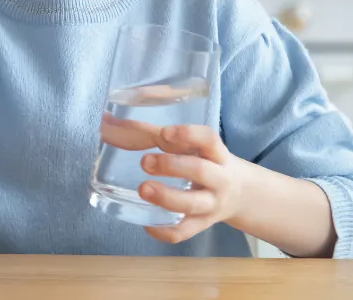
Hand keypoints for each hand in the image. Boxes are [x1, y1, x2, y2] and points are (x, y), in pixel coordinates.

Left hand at [103, 121, 246, 243]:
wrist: (241, 194)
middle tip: (145, 162)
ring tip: (143, 189)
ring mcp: (212, 204)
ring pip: (193, 204)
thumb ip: (160, 135)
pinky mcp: (203, 225)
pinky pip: (185, 232)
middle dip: (171, 166)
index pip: (209, 140)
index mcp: (217, 154)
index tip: (163, 134)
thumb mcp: (194, 147)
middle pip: (200, 171)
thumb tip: (110, 120)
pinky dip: (165, 231)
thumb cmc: (206, 162)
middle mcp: (219, 179)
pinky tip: (146, 224)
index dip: (187, 135)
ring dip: (166, 197)